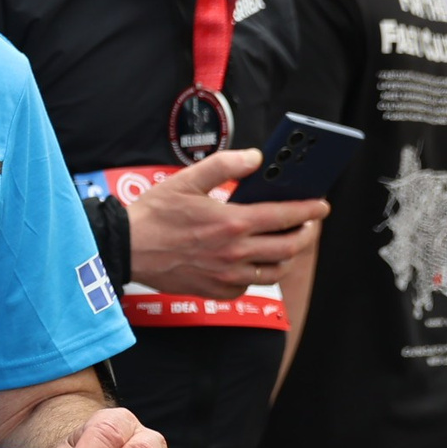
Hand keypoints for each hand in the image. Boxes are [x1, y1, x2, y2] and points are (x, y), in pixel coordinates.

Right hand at [124, 148, 325, 298]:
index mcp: (232, 222)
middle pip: (288, 247)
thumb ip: (224, 165)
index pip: (286, 216)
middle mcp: (235, 251)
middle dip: (306, 234)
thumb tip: (255, 158)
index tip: (321, 206)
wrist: (126, 249)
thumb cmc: (153, 215)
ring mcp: (226, 274)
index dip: (310, 210)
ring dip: (287, 257)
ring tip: (285, 245)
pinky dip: (256, 275)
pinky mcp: (215, 289)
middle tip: (307, 225)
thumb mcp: (186, 180)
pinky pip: (248, 286)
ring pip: (274, 271)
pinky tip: (251, 263)